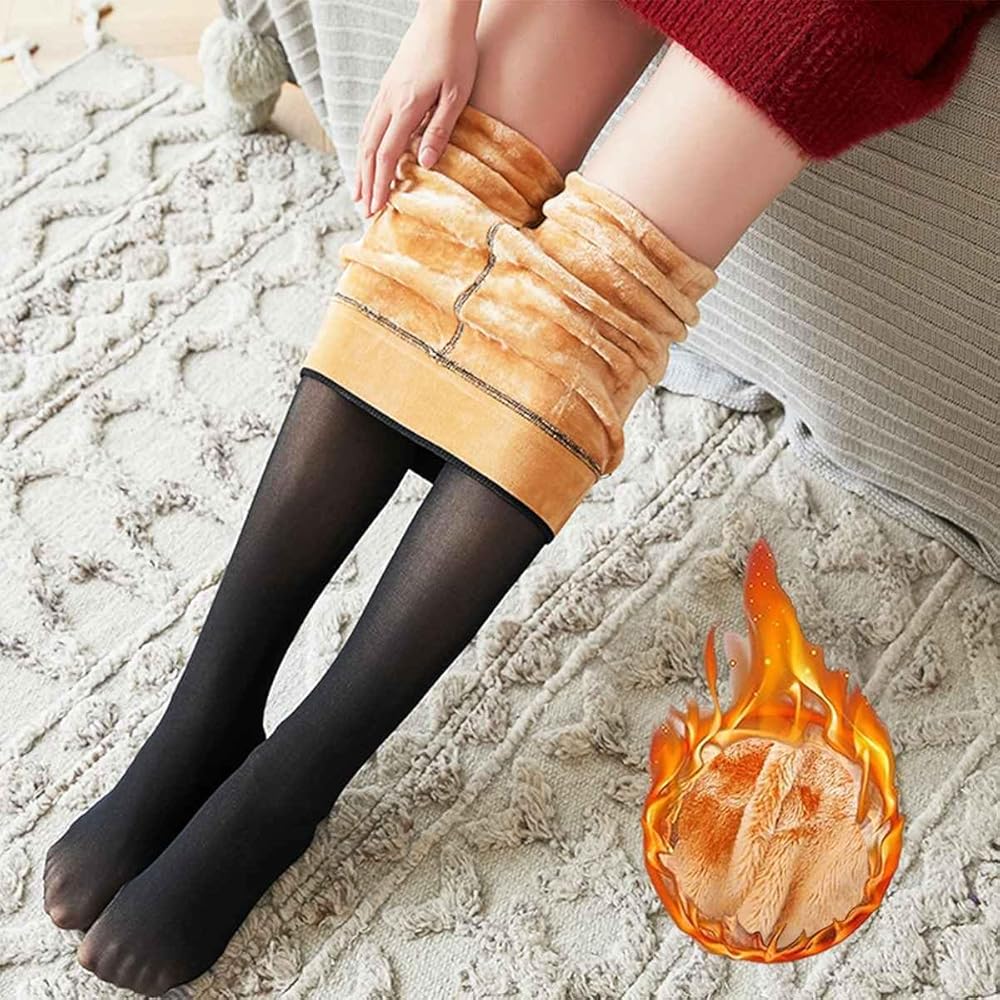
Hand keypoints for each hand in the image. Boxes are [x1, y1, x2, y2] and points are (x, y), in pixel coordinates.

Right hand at [354, 0, 480, 216]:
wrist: (443, 15)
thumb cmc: (457, 53)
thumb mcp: (456, 95)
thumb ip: (440, 129)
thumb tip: (425, 163)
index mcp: (406, 106)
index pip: (385, 155)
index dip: (380, 184)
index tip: (376, 208)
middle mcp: (389, 101)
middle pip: (368, 150)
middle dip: (365, 182)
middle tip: (364, 210)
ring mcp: (385, 93)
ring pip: (365, 136)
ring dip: (361, 167)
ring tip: (359, 191)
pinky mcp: (388, 87)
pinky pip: (370, 122)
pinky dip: (365, 146)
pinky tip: (366, 157)